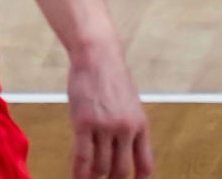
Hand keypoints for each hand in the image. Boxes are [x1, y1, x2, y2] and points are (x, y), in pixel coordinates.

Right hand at [63, 40, 152, 178]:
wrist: (97, 55)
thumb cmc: (110, 78)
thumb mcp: (130, 105)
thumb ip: (129, 129)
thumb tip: (123, 156)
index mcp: (140, 125)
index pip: (145, 165)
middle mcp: (126, 128)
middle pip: (122, 171)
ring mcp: (105, 126)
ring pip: (101, 167)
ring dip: (93, 175)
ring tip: (88, 175)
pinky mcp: (84, 123)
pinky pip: (82, 158)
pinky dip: (79, 173)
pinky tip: (76, 177)